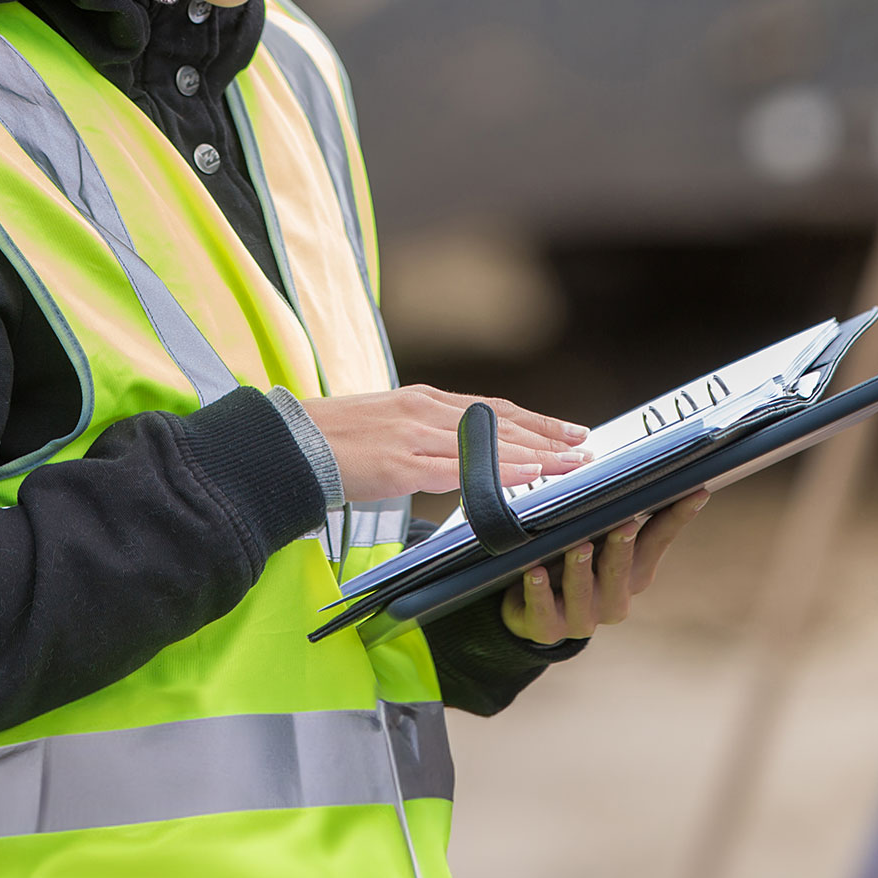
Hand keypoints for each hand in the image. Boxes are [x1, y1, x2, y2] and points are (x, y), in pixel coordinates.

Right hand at [301, 384, 588, 500]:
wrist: (292, 445)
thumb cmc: (336, 442)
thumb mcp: (388, 426)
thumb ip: (423, 435)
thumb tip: (453, 455)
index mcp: (423, 400)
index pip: (491, 409)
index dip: (532, 420)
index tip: (565, 430)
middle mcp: (426, 410)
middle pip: (500, 421)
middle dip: (547, 435)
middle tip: (584, 446)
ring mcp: (415, 435)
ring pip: (489, 443)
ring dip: (536, 455)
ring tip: (571, 465)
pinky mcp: (402, 462)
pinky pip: (461, 468)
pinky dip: (498, 471)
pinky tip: (526, 477)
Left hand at [501, 491, 709, 644]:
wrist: (538, 613)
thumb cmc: (577, 565)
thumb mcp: (601, 542)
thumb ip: (620, 517)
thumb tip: (638, 471)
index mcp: (634, 574)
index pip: (659, 540)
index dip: (677, 517)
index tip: (696, 491)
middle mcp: (615, 599)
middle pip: (620, 570)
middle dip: (622, 548)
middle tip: (624, 524)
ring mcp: (583, 617)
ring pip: (582, 591)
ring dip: (579, 569)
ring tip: (578, 546)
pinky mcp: (549, 628)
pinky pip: (544, 611)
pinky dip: (539, 591)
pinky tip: (535, 573)